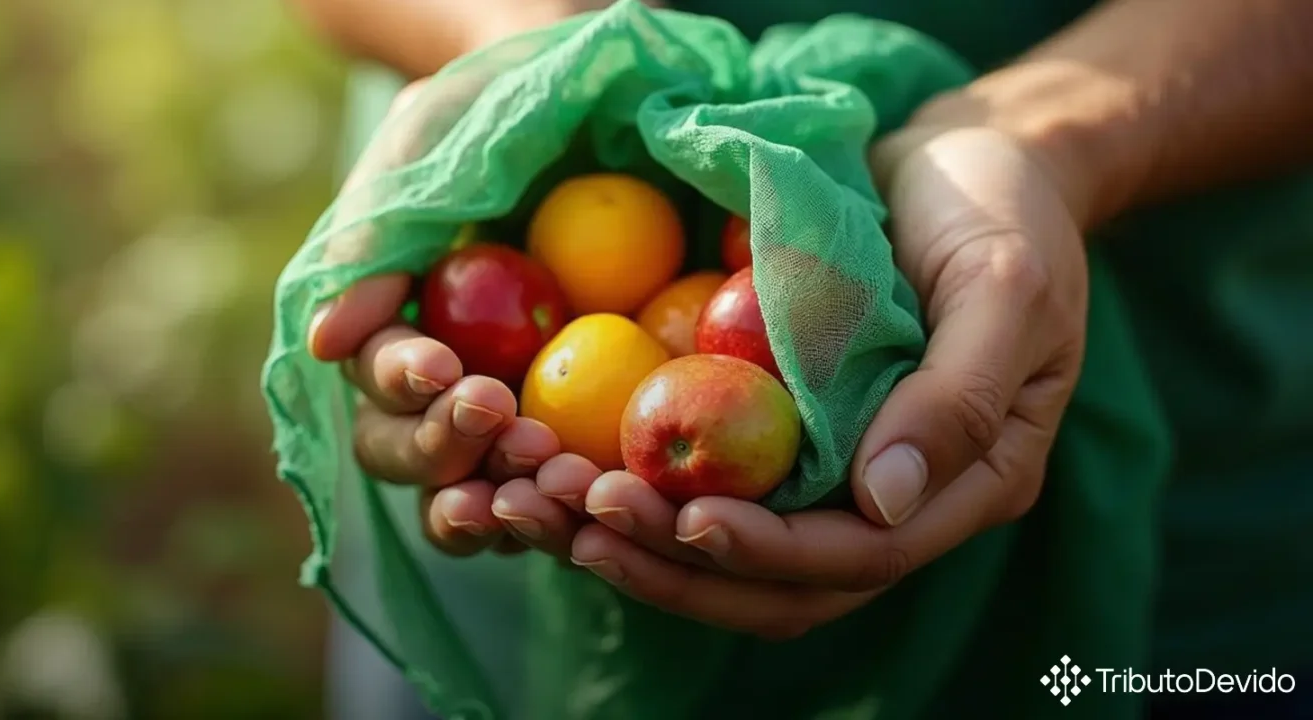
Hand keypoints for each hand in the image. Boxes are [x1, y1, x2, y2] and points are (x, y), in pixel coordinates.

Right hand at [309, 80, 566, 557]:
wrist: (583, 111)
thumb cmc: (489, 115)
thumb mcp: (429, 145)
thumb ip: (376, 240)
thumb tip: (322, 344)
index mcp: (387, 332)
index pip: (378, 376)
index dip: (401, 381)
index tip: (441, 369)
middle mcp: (432, 394)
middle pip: (410, 453)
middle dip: (445, 447)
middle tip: (497, 418)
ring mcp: (497, 424)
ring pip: (473, 493)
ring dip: (501, 496)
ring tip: (547, 478)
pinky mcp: (566, 434)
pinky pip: (554, 490)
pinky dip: (565, 504)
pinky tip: (595, 495)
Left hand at [497, 118, 1090, 638]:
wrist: (963, 158)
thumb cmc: (1000, 209)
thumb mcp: (1005, 285)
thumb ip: (959, 397)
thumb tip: (885, 502)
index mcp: (966, 482)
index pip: (859, 555)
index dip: (770, 551)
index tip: (688, 517)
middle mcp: (895, 498)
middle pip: (779, 581)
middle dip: (678, 564)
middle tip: (583, 521)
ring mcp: (834, 470)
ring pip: (731, 550)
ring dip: (640, 542)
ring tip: (546, 507)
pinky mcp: (781, 432)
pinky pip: (708, 483)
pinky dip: (638, 488)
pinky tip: (564, 465)